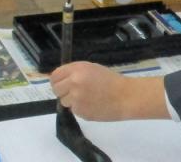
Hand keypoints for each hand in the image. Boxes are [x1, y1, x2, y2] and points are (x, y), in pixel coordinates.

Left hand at [50, 61, 167, 120]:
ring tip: (87, 98)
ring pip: (64, 101)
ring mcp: (76, 98)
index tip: (61, 83)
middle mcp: (74, 82)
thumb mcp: (92, 68)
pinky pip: (73, 110)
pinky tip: (92, 105)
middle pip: (56, 89)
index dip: (57, 80)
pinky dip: (80, 109)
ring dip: (71, 101)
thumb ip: (75, 72)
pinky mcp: (80, 112)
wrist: (125, 96)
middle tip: (73, 92)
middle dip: (62, 91)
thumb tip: (60, 79)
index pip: (55, 76)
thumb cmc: (111, 80)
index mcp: (77, 69)